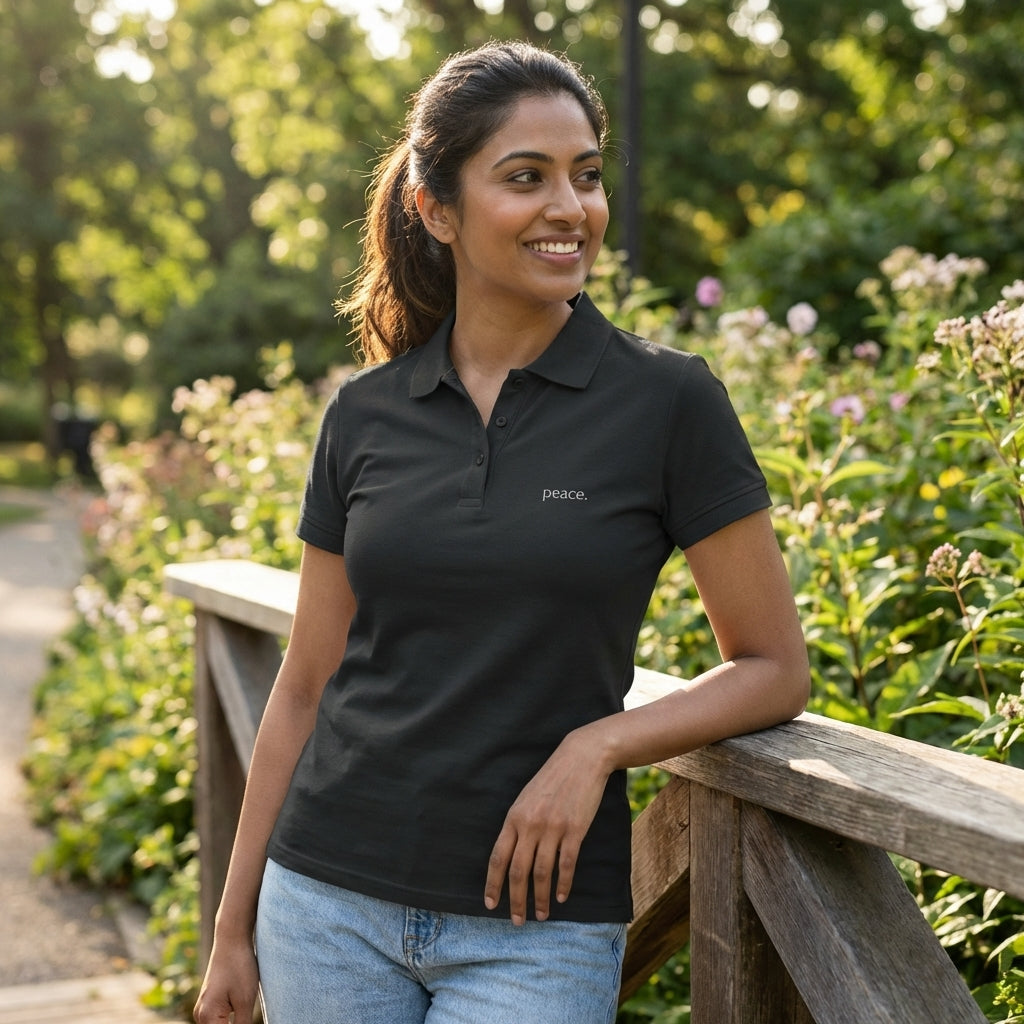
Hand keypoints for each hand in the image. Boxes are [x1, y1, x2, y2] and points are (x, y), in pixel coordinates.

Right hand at [192, 935, 259, 1023]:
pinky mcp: (210, 1002)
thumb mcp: (246, 1000)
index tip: (245, 1021)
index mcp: (208, 1017)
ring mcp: (203, 1008)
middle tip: (246, 1016)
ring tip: (244, 1013)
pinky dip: (229, 1022)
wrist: (231, 939)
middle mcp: (200, 1015)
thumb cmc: (240, 966)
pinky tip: (240, 1016)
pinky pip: (218, 1020)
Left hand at [483, 729, 611, 924]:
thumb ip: (519, 824)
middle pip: (518, 871)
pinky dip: (563, 884)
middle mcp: (530, 825)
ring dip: (540, 898)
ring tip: (541, 915)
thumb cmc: (552, 778)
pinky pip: (566, 864)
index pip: (498, 858)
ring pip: (542, 873)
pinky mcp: (575, 830)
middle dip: (515, 900)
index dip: (493, 884)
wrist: (581, 758)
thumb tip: (511, 854)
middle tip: (516, 921)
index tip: (490, 904)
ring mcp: (553, 828)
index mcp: (514, 817)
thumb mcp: (527, 798)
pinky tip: (561, 896)